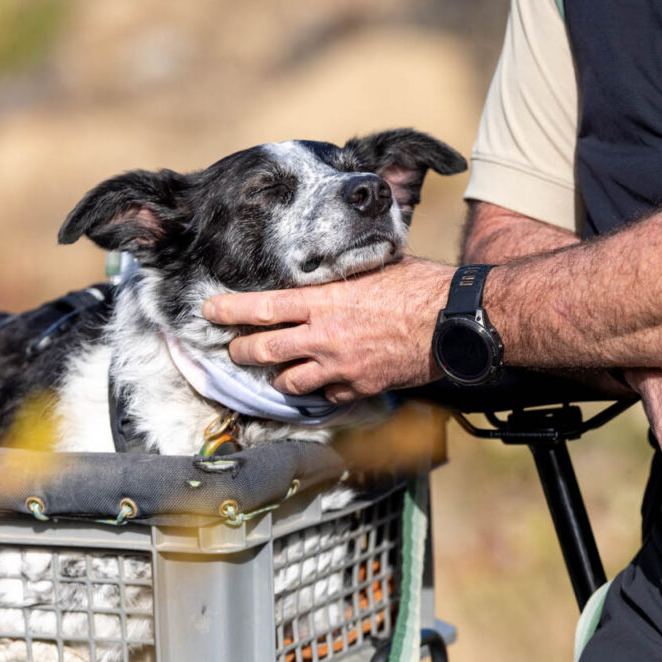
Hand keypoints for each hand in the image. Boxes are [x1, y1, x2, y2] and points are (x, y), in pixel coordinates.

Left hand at [205, 257, 453, 402]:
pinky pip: (328, 395)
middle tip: (234, 351)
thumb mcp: (375, 268)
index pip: (262, 307)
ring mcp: (341, 367)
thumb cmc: (420, 287)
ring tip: (276, 375)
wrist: (451, 323)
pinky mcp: (361, 387)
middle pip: (265, 349)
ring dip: (279, 378)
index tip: (210, 311)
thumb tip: (335, 266)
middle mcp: (324, 336)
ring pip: (290, 381)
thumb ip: (346, 274)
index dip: (229, 311)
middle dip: (242, 351)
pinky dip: (323, 390)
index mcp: (323, 301)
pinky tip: (324, 384)